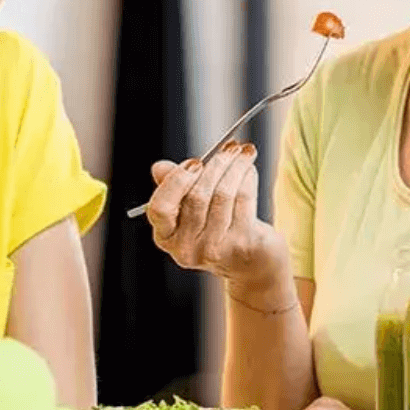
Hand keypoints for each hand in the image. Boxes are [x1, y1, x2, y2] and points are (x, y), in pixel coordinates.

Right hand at [145, 140, 287, 289]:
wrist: (251, 262)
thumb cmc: (215, 225)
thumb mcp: (190, 207)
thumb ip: (174, 186)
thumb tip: (159, 168)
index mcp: (166, 237)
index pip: (160, 209)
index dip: (177, 181)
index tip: (195, 162)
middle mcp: (186, 248)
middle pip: (197, 197)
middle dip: (216, 165)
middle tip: (230, 147)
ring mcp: (214, 250)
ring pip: (223, 195)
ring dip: (236, 166)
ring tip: (244, 152)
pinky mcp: (241, 245)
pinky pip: (243, 200)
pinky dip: (248, 178)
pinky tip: (249, 169)